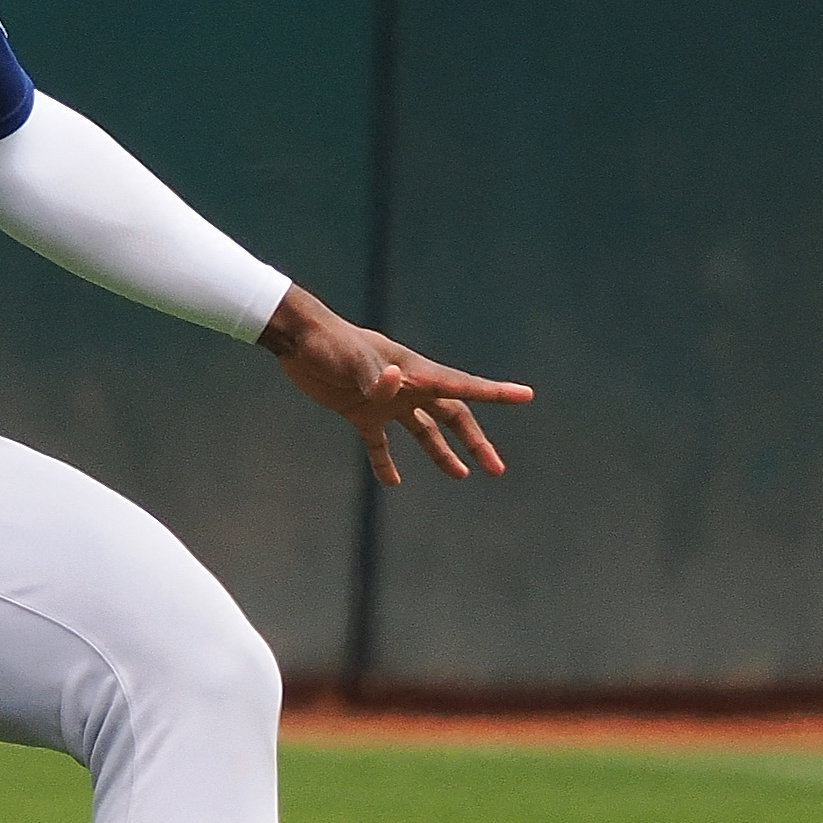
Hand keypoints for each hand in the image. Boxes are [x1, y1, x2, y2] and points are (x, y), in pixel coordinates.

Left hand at [259, 285, 531, 486]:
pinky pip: (380, 443)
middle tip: (496, 469)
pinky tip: (393, 483)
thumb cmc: (329, 344)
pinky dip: (386, 462)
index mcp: (416, 372)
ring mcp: (385, 400)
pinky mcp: (359, 412)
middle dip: (474, 443)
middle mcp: (407, 387)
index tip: (526, 396)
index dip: (496, 393)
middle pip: (451, 416)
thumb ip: (376, 377)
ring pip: (423, 431)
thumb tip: (398, 382)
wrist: (297, 339)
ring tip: (462, 477)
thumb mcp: (353, 361)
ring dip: (441, 453)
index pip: (463, 386)